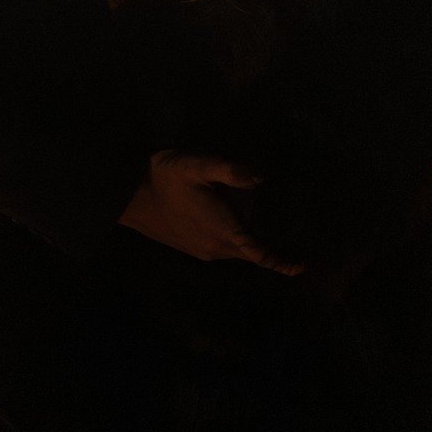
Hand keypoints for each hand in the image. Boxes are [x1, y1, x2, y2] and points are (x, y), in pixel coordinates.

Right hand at [118, 149, 302, 274]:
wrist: (128, 193)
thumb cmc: (165, 176)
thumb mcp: (198, 165)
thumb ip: (230, 170)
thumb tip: (260, 178)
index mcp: (222, 231)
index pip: (260, 253)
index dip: (282, 262)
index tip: (303, 266)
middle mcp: (216, 247)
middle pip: (251, 250)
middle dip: (268, 242)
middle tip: (289, 227)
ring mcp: (203, 250)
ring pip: (237, 248)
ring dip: (249, 237)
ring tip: (256, 216)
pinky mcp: (192, 248)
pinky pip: (223, 247)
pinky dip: (235, 237)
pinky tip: (229, 216)